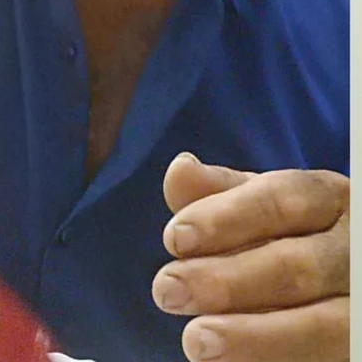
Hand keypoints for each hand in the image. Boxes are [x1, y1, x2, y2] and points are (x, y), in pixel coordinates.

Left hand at [152, 153, 348, 361]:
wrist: (348, 285)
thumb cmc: (296, 235)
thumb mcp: (264, 205)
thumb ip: (221, 192)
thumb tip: (180, 169)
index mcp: (329, 199)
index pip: (281, 200)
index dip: (226, 218)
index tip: (174, 237)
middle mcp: (355, 249)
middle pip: (297, 266)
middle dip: (227, 281)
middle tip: (167, 290)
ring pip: (323, 326)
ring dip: (254, 336)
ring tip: (196, 341)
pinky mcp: (360, 348)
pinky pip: (327, 360)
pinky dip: (278, 361)